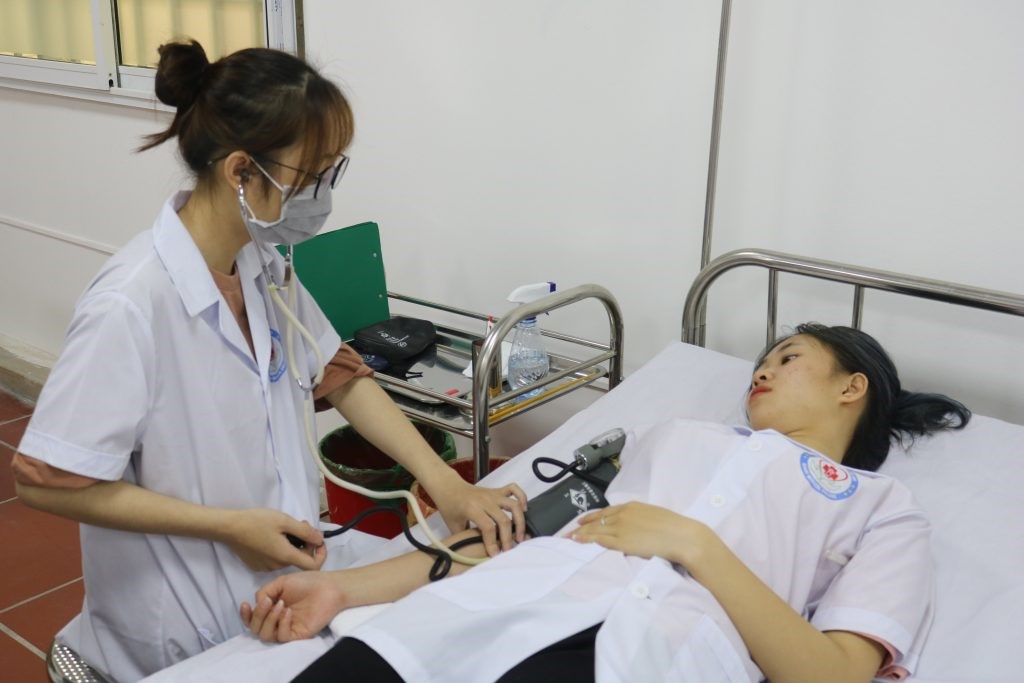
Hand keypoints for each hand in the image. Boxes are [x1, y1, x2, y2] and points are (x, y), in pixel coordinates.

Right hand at [221, 509, 325, 571]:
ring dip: (292, 545)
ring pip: (287, 558)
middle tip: (300, 524)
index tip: (317, 540)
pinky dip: (280, 549)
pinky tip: (272, 535)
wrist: (229, 528)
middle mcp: (277, 566)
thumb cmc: (257, 521)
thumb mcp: (284, 521)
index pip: (313, 565)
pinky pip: (275, 559)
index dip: (320, 553)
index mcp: (286, 557)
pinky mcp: (257, 565)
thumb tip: (320, 539)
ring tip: (285, 528)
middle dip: (305, 543)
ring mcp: (265, 567)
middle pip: (299, 559)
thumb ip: (305, 531)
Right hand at [240, 571, 345, 641]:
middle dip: (258, 615)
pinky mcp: (298, 634)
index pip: (253, 619)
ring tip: (281, 605)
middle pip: (256, 629)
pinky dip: (282, 624)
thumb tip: (256, 604)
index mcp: (272, 608)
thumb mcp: (281, 583)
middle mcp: (277, 620)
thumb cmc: (307, 582)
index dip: (245, 615)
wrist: (329, 586)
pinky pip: (282, 637)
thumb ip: (264, 592)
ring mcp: (287, 628)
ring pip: (266, 635)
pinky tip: (288, 612)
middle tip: (268, 601)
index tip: (245, 605)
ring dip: (269, 620)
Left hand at [427, 473, 526, 556]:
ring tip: (519, 536)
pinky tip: (524, 511)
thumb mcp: (453, 525)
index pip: (488, 527)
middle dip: (507, 538)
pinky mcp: (497, 490)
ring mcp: (492, 493)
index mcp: (471, 508)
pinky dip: (522, 498)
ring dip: (520, 521)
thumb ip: (465, 538)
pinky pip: (514, 489)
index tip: (494, 555)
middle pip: (503, 519)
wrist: (448, 486)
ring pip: (514, 505)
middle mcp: (485, 499)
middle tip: (508, 550)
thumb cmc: (449, 507)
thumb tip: (476, 555)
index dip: (493, 543)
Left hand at [570, 501, 716, 568]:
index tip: (582, 520)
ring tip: (568, 538)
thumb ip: (641, 518)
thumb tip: (637, 526)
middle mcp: (623, 514)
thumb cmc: (674, 528)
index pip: (606, 511)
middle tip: (569, 531)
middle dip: (582, 526)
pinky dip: (587, 540)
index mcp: (632, 506)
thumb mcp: (654, 515)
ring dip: (580, 534)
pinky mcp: (622, 541)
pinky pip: (600, 540)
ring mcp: (622, 527)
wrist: (681, 536)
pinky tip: (578, 540)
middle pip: (597, 520)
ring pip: (595, 530)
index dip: (592, 516)